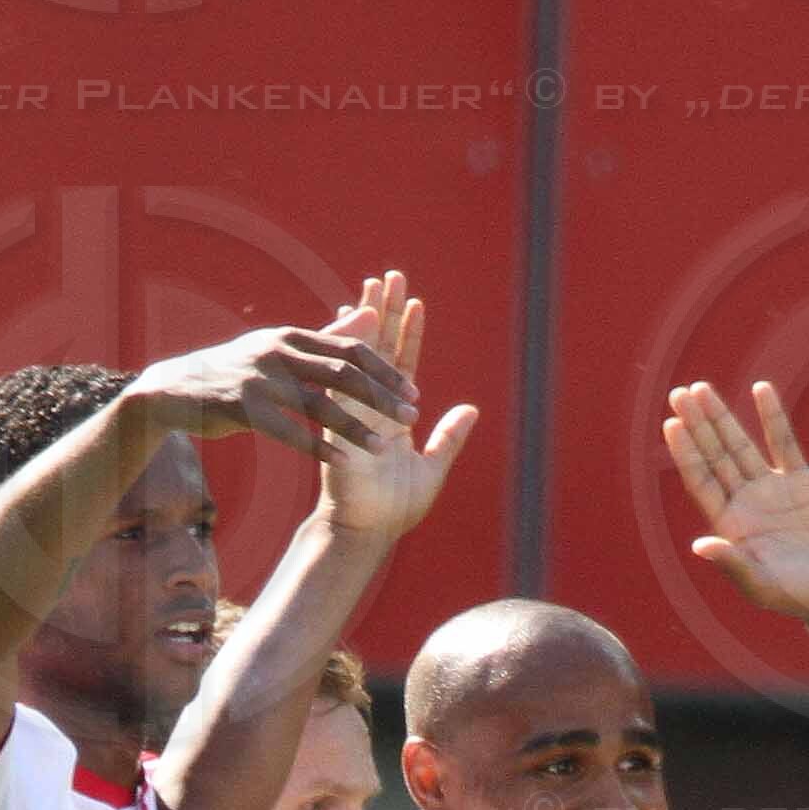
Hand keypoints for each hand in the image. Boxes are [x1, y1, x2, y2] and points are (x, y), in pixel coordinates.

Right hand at [123, 321, 413, 465]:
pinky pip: (287, 430)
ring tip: (382, 448)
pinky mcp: (242, 407)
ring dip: (354, 426)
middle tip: (412, 416)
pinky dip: (316, 445)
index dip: (384, 370)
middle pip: (341, 373)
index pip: (349, 349)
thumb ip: (326, 336)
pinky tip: (341, 460)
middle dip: (380, 395)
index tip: (413, 391)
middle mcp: (278, 352)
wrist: (176, 390)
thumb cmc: (237, 371)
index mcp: (292, 337)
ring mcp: (259, 379)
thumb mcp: (280, 348)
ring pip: (317, 404)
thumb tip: (370, 314)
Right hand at [311, 271, 479, 540]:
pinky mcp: (337, 420)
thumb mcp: (432, 469)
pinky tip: (353, 325)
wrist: (363, 534)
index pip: (402, 363)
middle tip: (390, 275)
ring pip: (361, 353)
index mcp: (392, 414)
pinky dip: (350, 353)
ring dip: (368, 320)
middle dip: (385, 311)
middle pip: (379, 347)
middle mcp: (371, 406)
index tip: (415, 301)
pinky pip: (345, 378)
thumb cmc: (394, 509)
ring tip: (374, 286)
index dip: (410, 332)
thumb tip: (471, 410)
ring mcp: (352, 409)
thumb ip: (449, 439)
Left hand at [666, 379, 808, 628]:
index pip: (701, 481)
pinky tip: (760, 388)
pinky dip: (772, 416)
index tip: (672, 424)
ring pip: (740, 445)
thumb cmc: (797, 598)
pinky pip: (783, 442)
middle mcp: (745, 502)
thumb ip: (733, 564)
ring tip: (701, 389)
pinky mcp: (801, 481)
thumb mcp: (762, 585)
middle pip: (714, 456)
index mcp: (730, 525)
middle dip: (697, 425)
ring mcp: (772, 489)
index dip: (686, 453)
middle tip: (678, 394)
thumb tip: (699, 546)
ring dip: (722, 417)